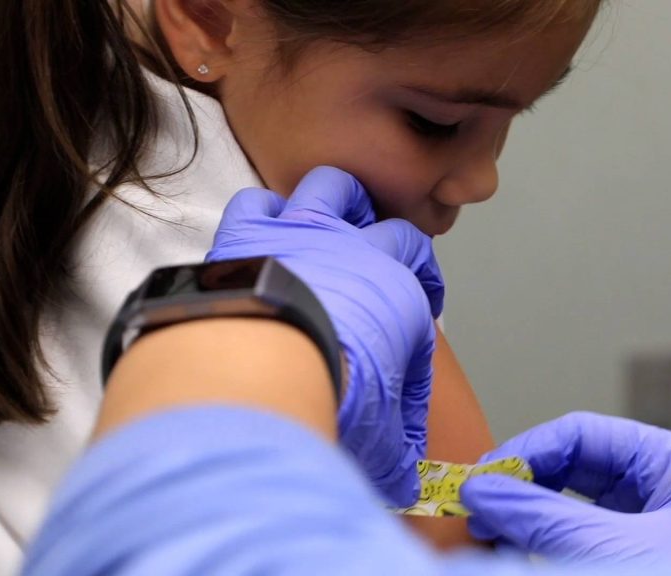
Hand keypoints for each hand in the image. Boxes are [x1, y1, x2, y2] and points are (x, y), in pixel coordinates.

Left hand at [206, 166, 442, 506]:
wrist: (263, 369)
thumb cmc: (335, 395)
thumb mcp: (382, 435)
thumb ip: (394, 444)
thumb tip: (402, 474)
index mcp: (397, 289)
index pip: (421, 267)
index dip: (424, 282)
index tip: (419, 305)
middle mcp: (356, 249)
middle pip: (385, 221)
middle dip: (386, 235)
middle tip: (378, 255)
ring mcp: (300, 233)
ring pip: (329, 186)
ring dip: (333, 200)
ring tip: (328, 221)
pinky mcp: (246, 235)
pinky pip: (258, 202)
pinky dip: (261, 214)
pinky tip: (261, 234)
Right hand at [461, 411, 670, 563]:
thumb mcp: (608, 549)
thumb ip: (541, 516)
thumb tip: (481, 490)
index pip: (585, 434)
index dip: (529, 450)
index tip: (484, 476)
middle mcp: (661, 489)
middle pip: (572, 466)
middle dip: (522, 484)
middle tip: (476, 503)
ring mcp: (644, 526)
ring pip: (567, 502)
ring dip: (524, 514)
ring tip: (484, 529)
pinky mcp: (626, 558)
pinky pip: (572, 536)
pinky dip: (539, 539)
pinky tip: (508, 545)